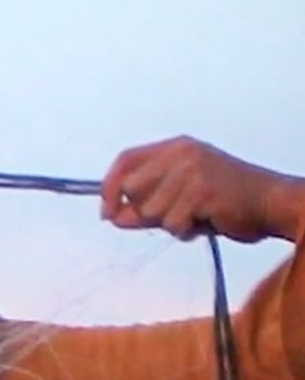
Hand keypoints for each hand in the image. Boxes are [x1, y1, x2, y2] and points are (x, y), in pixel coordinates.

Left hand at [100, 135, 304, 241]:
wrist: (273, 204)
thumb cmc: (227, 203)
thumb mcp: (180, 200)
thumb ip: (144, 206)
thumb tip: (112, 217)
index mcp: (175, 148)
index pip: (125, 160)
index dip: (108, 186)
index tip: (106, 212)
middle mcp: (181, 153)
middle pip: (132, 188)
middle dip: (145, 212)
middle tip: (175, 216)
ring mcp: (192, 170)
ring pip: (151, 211)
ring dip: (171, 224)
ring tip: (197, 217)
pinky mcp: (202, 190)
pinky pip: (173, 223)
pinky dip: (185, 232)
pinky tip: (207, 222)